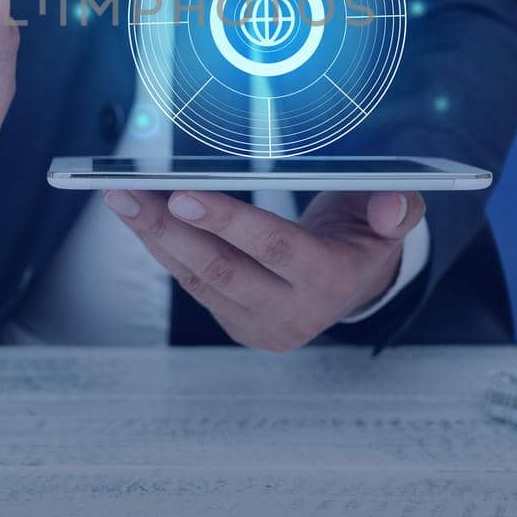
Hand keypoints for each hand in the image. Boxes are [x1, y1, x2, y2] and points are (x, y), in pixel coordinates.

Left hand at [104, 189, 425, 350]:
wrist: (354, 283)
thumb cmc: (366, 234)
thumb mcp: (393, 218)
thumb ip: (398, 208)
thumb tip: (393, 203)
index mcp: (331, 280)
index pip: (274, 248)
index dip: (228, 222)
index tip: (182, 195)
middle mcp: (293, 312)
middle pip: (221, 268)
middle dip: (169, 229)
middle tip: (127, 193)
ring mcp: (259, 323)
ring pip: (196, 277)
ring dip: (153, 236)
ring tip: (118, 196)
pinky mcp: (235, 322)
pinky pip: (192, 283)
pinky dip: (163, 247)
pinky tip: (138, 215)